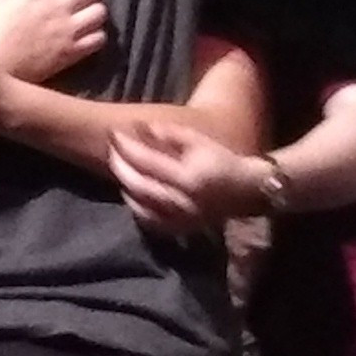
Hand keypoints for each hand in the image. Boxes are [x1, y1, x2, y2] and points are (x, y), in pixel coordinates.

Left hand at [112, 115, 274, 238]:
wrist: (246, 192)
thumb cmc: (222, 161)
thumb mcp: (199, 141)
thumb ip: (169, 134)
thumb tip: (140, 126)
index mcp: (187, 177)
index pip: (147, 161)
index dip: (127, 147)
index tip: (114, 134)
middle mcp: (180, 201)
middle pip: (137, 184)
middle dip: (119, 165)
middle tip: (110, 150)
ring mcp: (178, 218)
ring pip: (139, 204)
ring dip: (124, 184)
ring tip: (117, 167)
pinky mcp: (179, 229)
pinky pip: (149, 221)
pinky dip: (135, 206)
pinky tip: (130, 193)